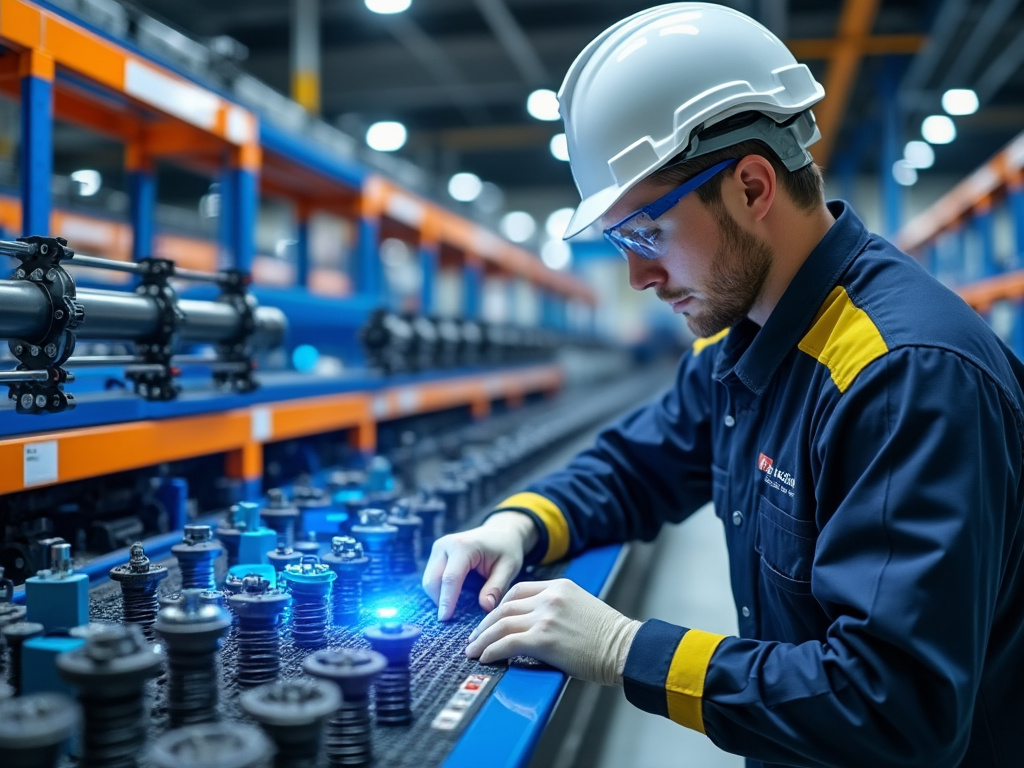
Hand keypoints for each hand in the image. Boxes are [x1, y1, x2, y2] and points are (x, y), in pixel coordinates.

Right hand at [422, 511, 538, 620]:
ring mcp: (438, 548)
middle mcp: (445, 545)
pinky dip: (439, 591)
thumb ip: (496, 587)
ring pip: (429, 581)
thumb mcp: (509, 567)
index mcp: (463, 546)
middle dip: (439, 601)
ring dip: (438, 597)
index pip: (450, 578)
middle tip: (452, 621)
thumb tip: (485, 608)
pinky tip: (453, 600)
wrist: (501, 531)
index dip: (447, 600)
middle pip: (433, 580)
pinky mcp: (436, 554)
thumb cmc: (506, 549)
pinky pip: (432, 578)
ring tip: (455, 610)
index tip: (445, 619)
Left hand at [464, 578, 641, 685]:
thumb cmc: (609, 637)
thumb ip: (556, 608)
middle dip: (485, 624)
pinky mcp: (543, 639)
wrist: (626, 649)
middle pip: (504, 607)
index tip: (491, 619)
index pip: (518, 590)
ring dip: (483, 639)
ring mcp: (545, 617)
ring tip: (474, 651)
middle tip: (475, 637)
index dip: (499, 606)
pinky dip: (492, 651)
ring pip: (500, 624)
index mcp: (559, 586)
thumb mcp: (581, 607)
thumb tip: (532, 626)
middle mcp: (549, 597)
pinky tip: (486, 658)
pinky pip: (507, 644)